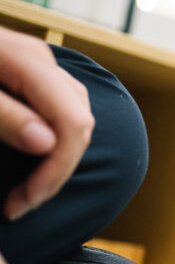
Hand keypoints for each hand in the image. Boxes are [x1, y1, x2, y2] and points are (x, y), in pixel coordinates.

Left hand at [0, 27, 93, 219]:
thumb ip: (2, 116)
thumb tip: (48, 144)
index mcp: (26, 61)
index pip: (73, 124)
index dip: (56, 170)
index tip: (20, 203)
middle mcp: (39, 59)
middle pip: (79, 121)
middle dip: (56, 171)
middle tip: (17, 204)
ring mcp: (33, 60)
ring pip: (73, 114)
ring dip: (57, 158)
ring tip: (26, 188)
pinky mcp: (22, 69)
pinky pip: (56, 106)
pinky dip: (50, 138)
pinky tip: (28, 155)